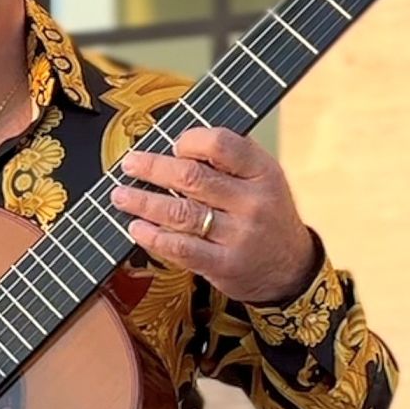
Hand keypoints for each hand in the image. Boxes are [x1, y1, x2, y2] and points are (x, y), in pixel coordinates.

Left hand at [111, 127, 318, 303]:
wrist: (290, 268)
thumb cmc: (266, 214)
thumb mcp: (263, 178)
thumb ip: (229, 160)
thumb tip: (175, 142)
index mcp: (262, 171)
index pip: (221, 144)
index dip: (189, 140)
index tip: (171, 144)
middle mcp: (252, 202)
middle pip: (192, 177)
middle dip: (153, 168)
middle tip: (130, 164)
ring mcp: (238, 235)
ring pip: (180, 213)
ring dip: (143, 202)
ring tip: (120, 195)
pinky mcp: (224, 265)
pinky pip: (181, 248)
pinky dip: (153, 237)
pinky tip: (136, 227)